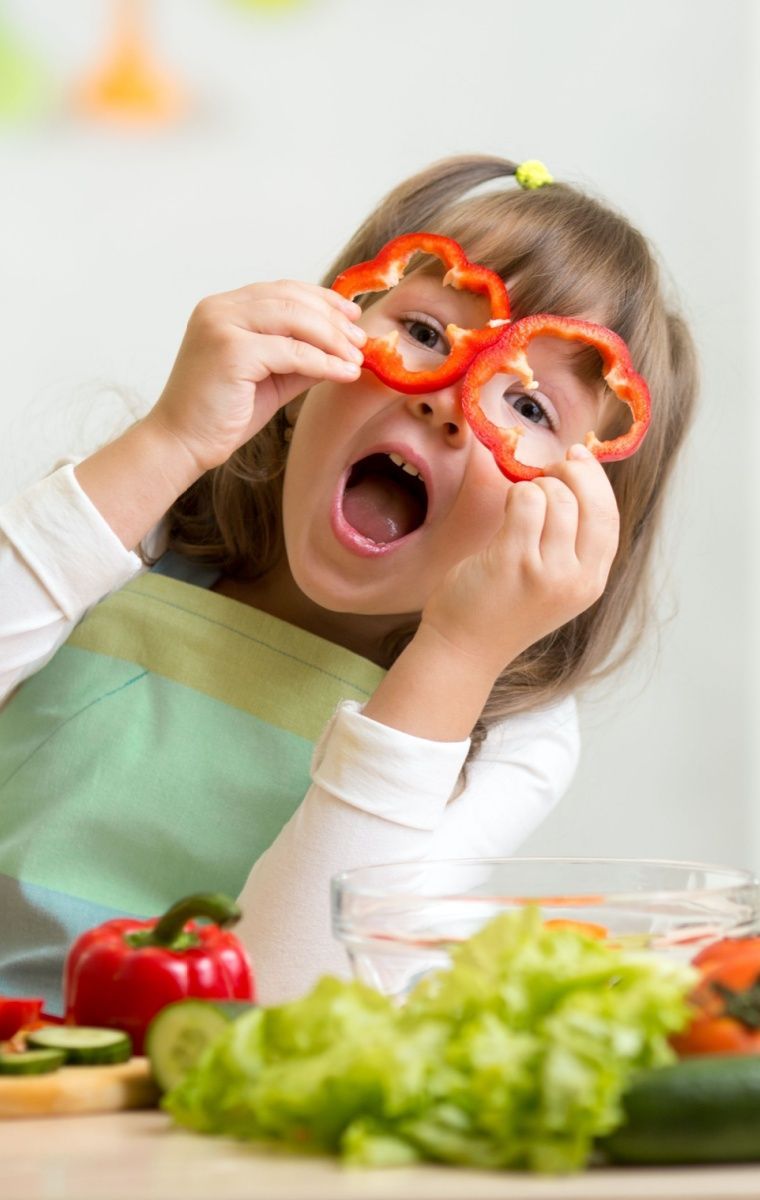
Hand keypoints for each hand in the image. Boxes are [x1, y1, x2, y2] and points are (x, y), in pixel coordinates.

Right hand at [144, 280, 365, 473]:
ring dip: (333, 338)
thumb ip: (301, 357)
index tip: (352, 314)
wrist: (182, 443)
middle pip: (292, 299)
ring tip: (357, 358)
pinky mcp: (230, 351)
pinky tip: (344, 373)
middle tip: (361, 340)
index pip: (282, 290)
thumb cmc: (222, 414)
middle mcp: (220, 308)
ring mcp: (222, 326)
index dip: (322, 299)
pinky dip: (324, 362)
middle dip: (333, 319)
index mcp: (224, 308)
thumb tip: (344, 347)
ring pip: (294, 319)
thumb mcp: (271, 377)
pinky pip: (291, 351)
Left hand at [420, 445, 619, 677]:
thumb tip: (577, 476)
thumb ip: (571, 544)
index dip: (596, 482)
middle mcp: (576, 579)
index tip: (579, 457)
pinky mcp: (513, 561)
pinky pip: (525, 501)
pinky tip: (506, 508)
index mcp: (591, 583)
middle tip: (547, 471)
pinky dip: (516, 494)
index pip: (609, 519)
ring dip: (535, 487)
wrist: (465, 648)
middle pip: (592, 503)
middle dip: (571, 474)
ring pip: (556, 497)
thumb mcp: (554, 584)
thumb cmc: (503, 607)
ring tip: (519, 503)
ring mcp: (546, 572)